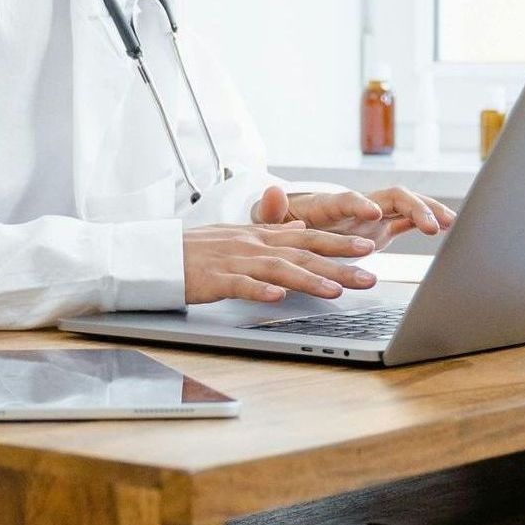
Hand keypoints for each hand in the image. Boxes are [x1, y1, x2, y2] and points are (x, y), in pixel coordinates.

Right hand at [181, 223, 377, 304]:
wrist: (154, 254)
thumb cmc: (195, 250)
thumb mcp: (238, 234)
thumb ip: (271, 231)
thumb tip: (300, 226)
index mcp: (259, 235)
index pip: (307, 237)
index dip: (339, 242)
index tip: (370, 247)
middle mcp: (251, 245)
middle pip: (302, 253)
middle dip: (338, 264)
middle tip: (370, 275)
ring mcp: (233, 261)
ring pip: (278, 269)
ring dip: (309, 279)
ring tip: (336, 290)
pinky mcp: (213, 279)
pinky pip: (240, 285)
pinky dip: (260, 290)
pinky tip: (278, 298)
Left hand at [252, 184, 455, 248]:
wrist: (291, 226)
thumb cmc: (279, 224)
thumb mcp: (267, 222)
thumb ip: (269, 210)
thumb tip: (269, 190)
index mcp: (328, 204)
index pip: (346, 199)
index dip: (360, 204)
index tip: (374, 213)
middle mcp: (355, 204)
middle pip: (388, 196)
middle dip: (411, 207)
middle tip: (429, 224)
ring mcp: (371, 213)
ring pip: (406, 204)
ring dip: (426, 210)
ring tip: (447, 223)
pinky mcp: (381, 225)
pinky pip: (409, 219)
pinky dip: (427, 219)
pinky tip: (448, 227)